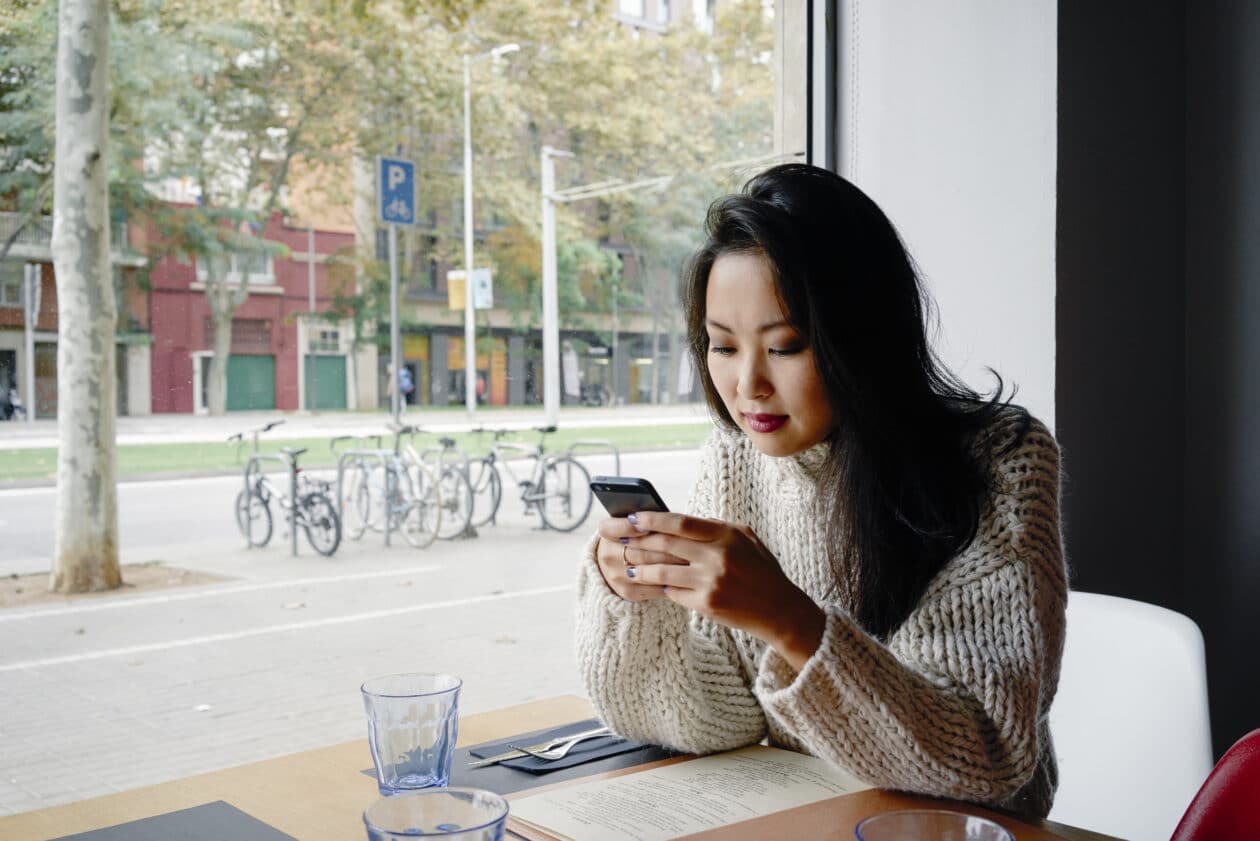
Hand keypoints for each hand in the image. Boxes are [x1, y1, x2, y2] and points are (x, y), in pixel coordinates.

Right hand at [593, 515, 686, 602]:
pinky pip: (654, 587)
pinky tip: (687, 576)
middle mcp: (607, 555)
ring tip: (693, 561)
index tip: (646, 527)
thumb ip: (648, 521)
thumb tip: (666, 518)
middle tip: (691, 546)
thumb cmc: (638, 535)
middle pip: (640, 551)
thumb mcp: (636, 523)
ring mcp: (616, 575)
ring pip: (650, 570)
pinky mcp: (627, 591)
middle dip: (667, 548)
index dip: (629, 528)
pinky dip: (672, 582)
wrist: (621, 560)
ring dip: (673, 566)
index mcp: (607, 532)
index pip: (614, 528)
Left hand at [620, 511, 825, 668]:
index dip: (653, 519)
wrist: (779, 610)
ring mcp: (710, 581)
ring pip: (662, 571)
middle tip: (620, 538)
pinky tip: (648, 584)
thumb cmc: (761, 570)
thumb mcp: (745, 538)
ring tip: (627, 566)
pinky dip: (658, 587)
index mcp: (726, 535)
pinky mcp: (706, 604)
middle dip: (639, 541)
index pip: (680, 522)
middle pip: (666, 544)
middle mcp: (716, 556)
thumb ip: (714, 528)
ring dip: (640, 568)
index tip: (633, 518)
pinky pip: (672, 592)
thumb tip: (677, 522)